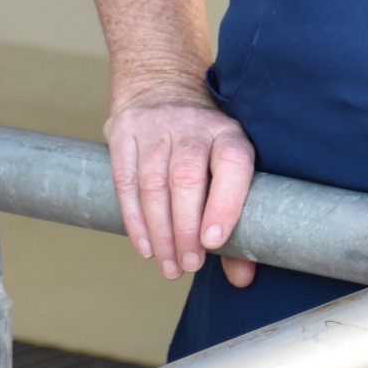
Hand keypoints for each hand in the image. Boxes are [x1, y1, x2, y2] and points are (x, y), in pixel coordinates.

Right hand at [104, 84, 258, 287]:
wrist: (161, 88)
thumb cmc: (203, 145)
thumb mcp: (227, 168)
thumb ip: (238, 221)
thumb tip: (244, 279)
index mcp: (228, 133)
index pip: (232, 163)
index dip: (224, 203)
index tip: (214, 242)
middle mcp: (193, 125)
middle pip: (187, 178)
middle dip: (185, 229)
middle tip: (189, 265)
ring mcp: (156, 126)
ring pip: (153, 184)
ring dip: (160, 232)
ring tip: (168, 265)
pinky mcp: (124, 132)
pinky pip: (125, 181)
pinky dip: (134, 220)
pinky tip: (145, 247)